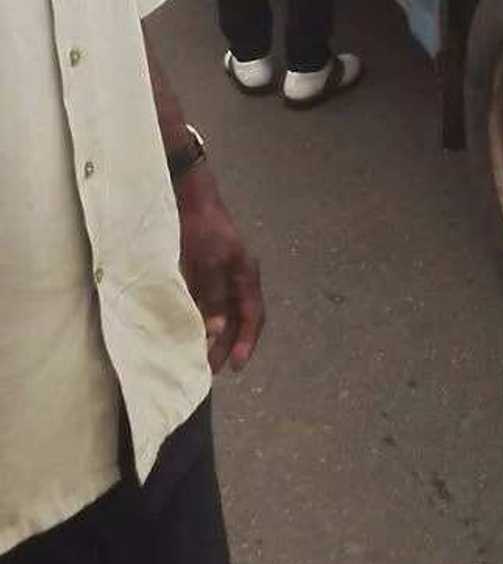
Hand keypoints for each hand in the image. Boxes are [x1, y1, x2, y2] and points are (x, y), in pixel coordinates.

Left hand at [176, 162, 264, 373]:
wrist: (188, 195)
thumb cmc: (201, 226)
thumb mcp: (209, 261)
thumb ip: (213, 295)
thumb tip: (215, 329)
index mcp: (245, 274)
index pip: (252, 315)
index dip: (246, 342)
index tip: (237, 366)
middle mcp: (236, 277)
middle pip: (236, 318)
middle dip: (227, 344)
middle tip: (211, 368)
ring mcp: (219, 274)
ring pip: (221, 313)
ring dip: (213, 335)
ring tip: (200, 356)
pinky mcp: (201, 271)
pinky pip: (205, 302)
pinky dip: (200, 319)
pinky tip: (188, 330)